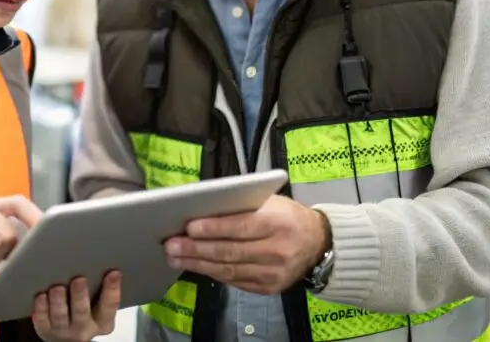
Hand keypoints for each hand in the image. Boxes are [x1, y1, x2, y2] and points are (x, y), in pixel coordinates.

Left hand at [32, 271, 121, 341]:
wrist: (67, 337)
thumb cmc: (85, 312)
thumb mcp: (98, 305)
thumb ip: (99, 285)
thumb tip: (103, 256)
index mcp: (102, 321)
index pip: (110, 305)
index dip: (113, 289)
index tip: (114, 272)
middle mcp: (84, 327)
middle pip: (82, 312)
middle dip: (80, 295)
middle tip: (79, 279)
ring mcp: (63, 330)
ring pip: (60, 316)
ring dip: (58, 301)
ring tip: (57, 287)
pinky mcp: (45, 330)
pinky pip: (42, 320)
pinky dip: (41, 308)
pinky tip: (41, 295)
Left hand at [163, 195, 330, 294]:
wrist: (317, 243)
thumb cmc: (287, 216)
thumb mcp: (271, 202)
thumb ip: (242, 205)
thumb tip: (203, 207)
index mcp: (278, 223)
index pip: (241, 227)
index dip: (214, 228)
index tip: (190, 227)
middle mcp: (277, 250)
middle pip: (230, 251)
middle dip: (197, 249)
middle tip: (171, 244)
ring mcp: (273, 273)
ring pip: (229, 270)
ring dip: (198, 264)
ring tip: (176, 257)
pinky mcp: (268, 287)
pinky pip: (234, 281)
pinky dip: (212, 273)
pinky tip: (195, 266)